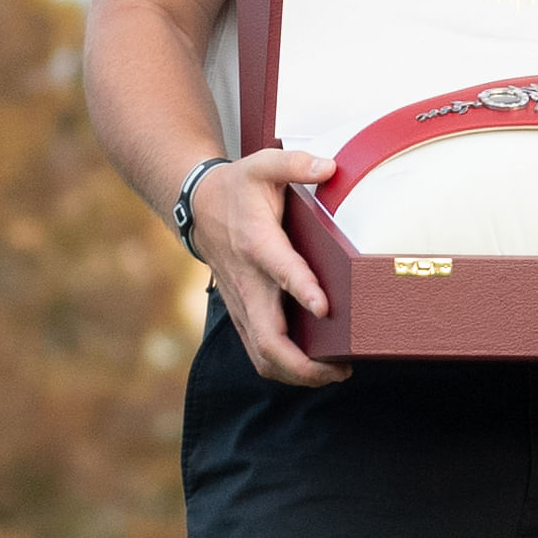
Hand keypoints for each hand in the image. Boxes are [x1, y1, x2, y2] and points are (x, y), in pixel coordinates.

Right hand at [202, 147, 348, 387]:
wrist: (195, 207)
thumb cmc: (238, 188)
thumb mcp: (262, 165)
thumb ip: (295, 164)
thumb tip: (330, 168)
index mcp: (257, 243)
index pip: (279, 270)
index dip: (301, 288)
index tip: (324, 307)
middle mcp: (248, 281)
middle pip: (269, 337)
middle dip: (303, 363)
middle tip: (341, 369)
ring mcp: (242, 303)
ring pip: (262, 354)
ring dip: (296, 374)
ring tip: (335, 374)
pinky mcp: (242, 313)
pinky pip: (259, 352)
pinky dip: (285, 368)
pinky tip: (315, 368)